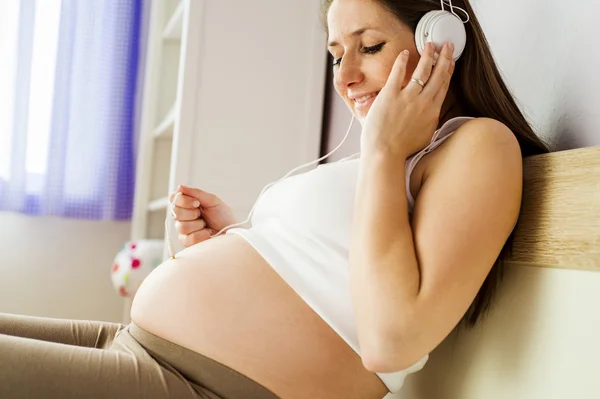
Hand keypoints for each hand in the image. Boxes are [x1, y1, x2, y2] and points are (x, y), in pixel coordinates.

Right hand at [169, 185, 238, 246]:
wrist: (232, 231)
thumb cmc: (223, 215)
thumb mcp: (212, 200)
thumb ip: (196, 193)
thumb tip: (180, 186)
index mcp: (187, 203)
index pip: (173, 198)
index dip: (183, 200)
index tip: (197, 203)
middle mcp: (182, 216)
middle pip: (175, 212)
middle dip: (192, 213)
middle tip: (202, 214)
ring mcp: (183, 229)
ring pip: (181, 226)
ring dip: (198, 224)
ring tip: (206, 224)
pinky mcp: (187, 242)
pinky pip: (188, 238)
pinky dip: (201, 234)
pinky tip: (207, 232)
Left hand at [361, 41, 456, 158]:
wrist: (385, 154)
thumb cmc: (402, 150)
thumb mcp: (424, 136)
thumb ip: (429, 122)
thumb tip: (431, 117)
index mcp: (432, 111)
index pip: (443, 85)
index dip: (448, 70)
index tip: (451, 60)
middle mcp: (423, 101)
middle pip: (437, 74)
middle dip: (444, 57)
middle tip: (447, 45)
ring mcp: (407, 97)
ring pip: (422, 70)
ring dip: (428, 55)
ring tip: (430, 44)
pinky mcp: (390, 95)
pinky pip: (398, 73)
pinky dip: (402, 61)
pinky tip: (405, 53)